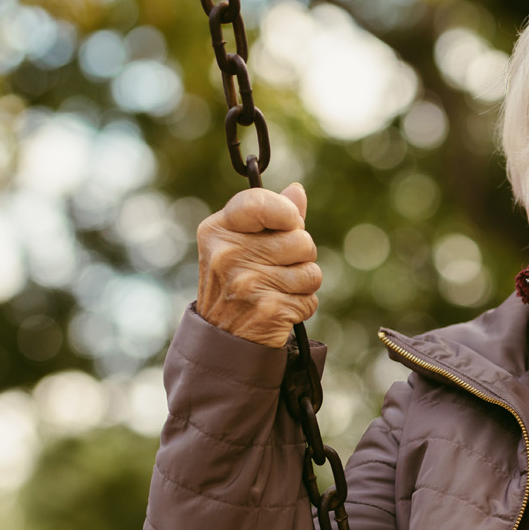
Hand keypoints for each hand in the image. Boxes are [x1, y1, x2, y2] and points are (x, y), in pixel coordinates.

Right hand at [195, 183, 322, 347]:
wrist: (223, 338)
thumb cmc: (237, 283)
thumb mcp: (242, 245)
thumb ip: (271, 217)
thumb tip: (297, 190)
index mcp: (218, 230)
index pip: (260, 202)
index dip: (286, 212)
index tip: (290, 223)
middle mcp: (227, 255)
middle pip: (300, 240)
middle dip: (300, 255)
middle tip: (277, 268)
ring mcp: (246, 283)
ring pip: (311, 270)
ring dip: (303, 283)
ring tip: (277, 290)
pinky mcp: (268, 309)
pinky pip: (310, 298)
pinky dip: (302, 305)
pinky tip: (279, 308)